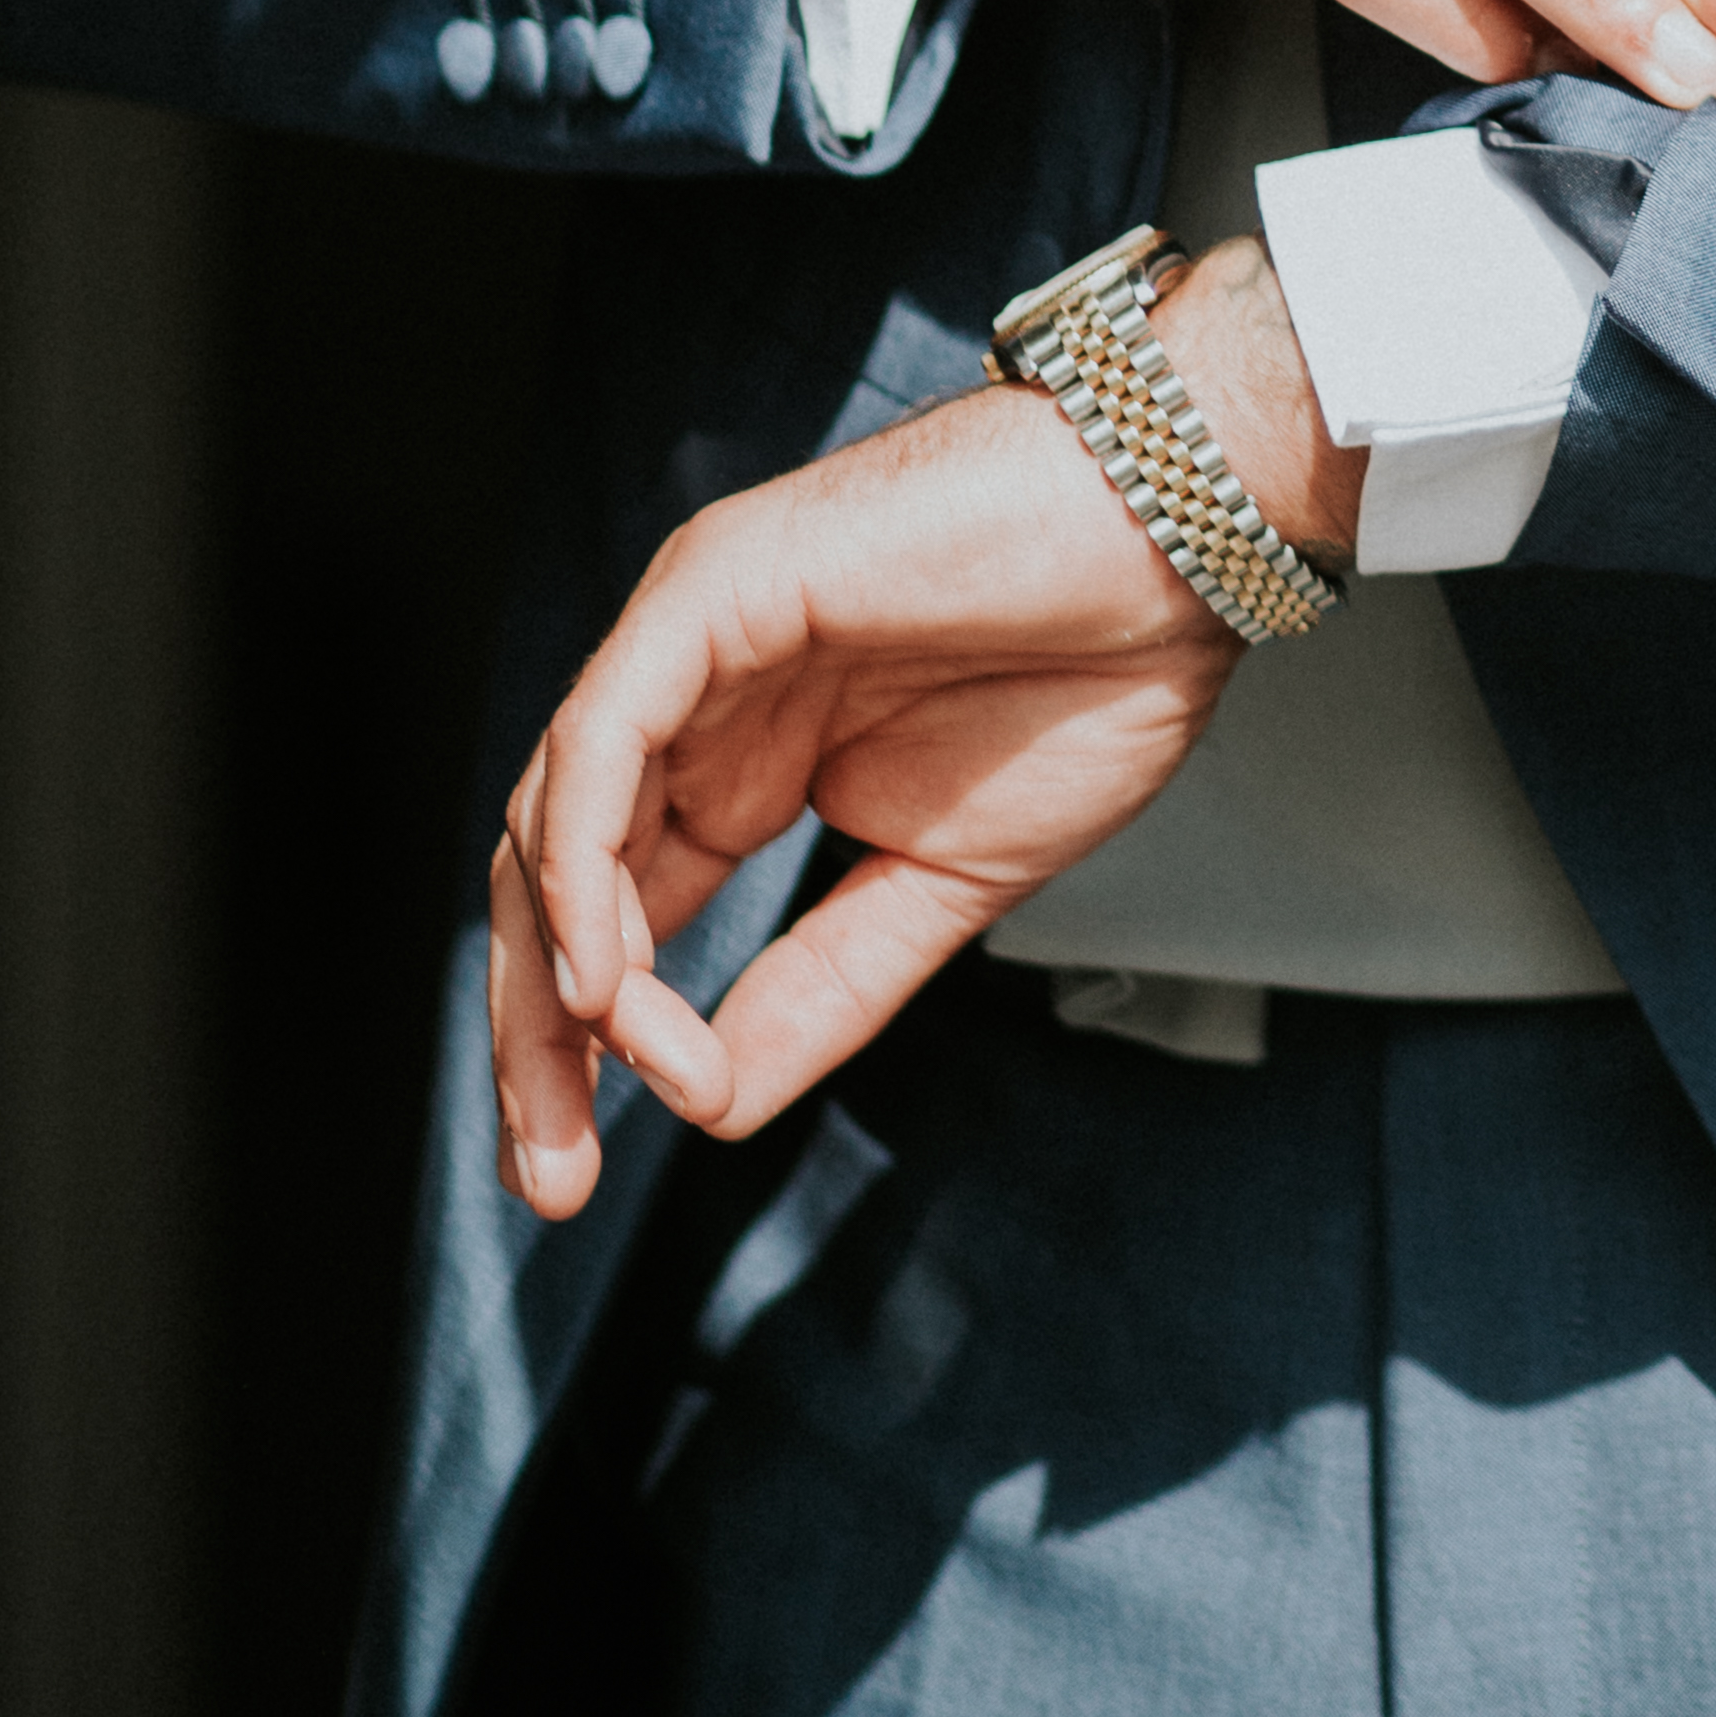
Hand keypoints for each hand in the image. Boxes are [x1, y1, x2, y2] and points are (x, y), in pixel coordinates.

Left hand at [489, 241, 1355, 1206]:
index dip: (581, 1047)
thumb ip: (821, 991)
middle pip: (554, 877)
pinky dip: (583, 859)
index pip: (615, 914)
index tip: (582, 1172)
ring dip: (552, 966)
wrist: (1179, 544)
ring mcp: (695, 638)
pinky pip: (601, 736)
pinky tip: (607, 968)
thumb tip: (713, 1105)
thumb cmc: (1093, 672)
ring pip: (552, 812)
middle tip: (552, 1170)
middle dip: (537, 1033)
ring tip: (605, 1069)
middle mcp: (700, 701)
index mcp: (749, 761)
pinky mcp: (711, 588)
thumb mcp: (939, 887)